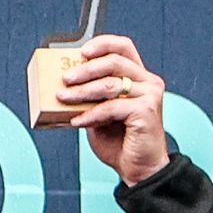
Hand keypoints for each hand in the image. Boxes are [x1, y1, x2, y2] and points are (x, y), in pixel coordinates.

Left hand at [62, 34, 171, 185]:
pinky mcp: (146, 110)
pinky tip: (77, 121)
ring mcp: (150, 95)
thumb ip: (90, 98)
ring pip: (111, 83)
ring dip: (82, 91)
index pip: (123, 47)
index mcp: (138, 78)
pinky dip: (91, 113)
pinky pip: (112, 106)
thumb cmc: (120, 142)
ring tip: (63, 98)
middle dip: (85, 69)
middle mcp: (148, 82)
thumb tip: (65, 87)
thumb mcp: (99, 114)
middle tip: (65, 79)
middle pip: (114, 61)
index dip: (102, 44)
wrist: (138, 169)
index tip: (81, 51)